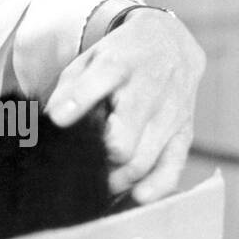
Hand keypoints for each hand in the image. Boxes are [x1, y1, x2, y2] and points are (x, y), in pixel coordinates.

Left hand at [44, 10, 205, 203]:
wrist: (172, 42)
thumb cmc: (120, 57)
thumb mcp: (89, 59)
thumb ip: (69, 89)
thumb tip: (52, 121)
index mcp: (117, 64)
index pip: (97, 84)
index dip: (77, 103)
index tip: (58, 120)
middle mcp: (148, 89)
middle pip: (122, 141)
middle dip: (98, 157)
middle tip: (82, 162)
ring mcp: (170, 113)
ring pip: (142, 161)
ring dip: (116, 179)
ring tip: (99, 179)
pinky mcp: (185, 131)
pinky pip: (172, 167)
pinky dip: (153, 187)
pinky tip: (135, 196)